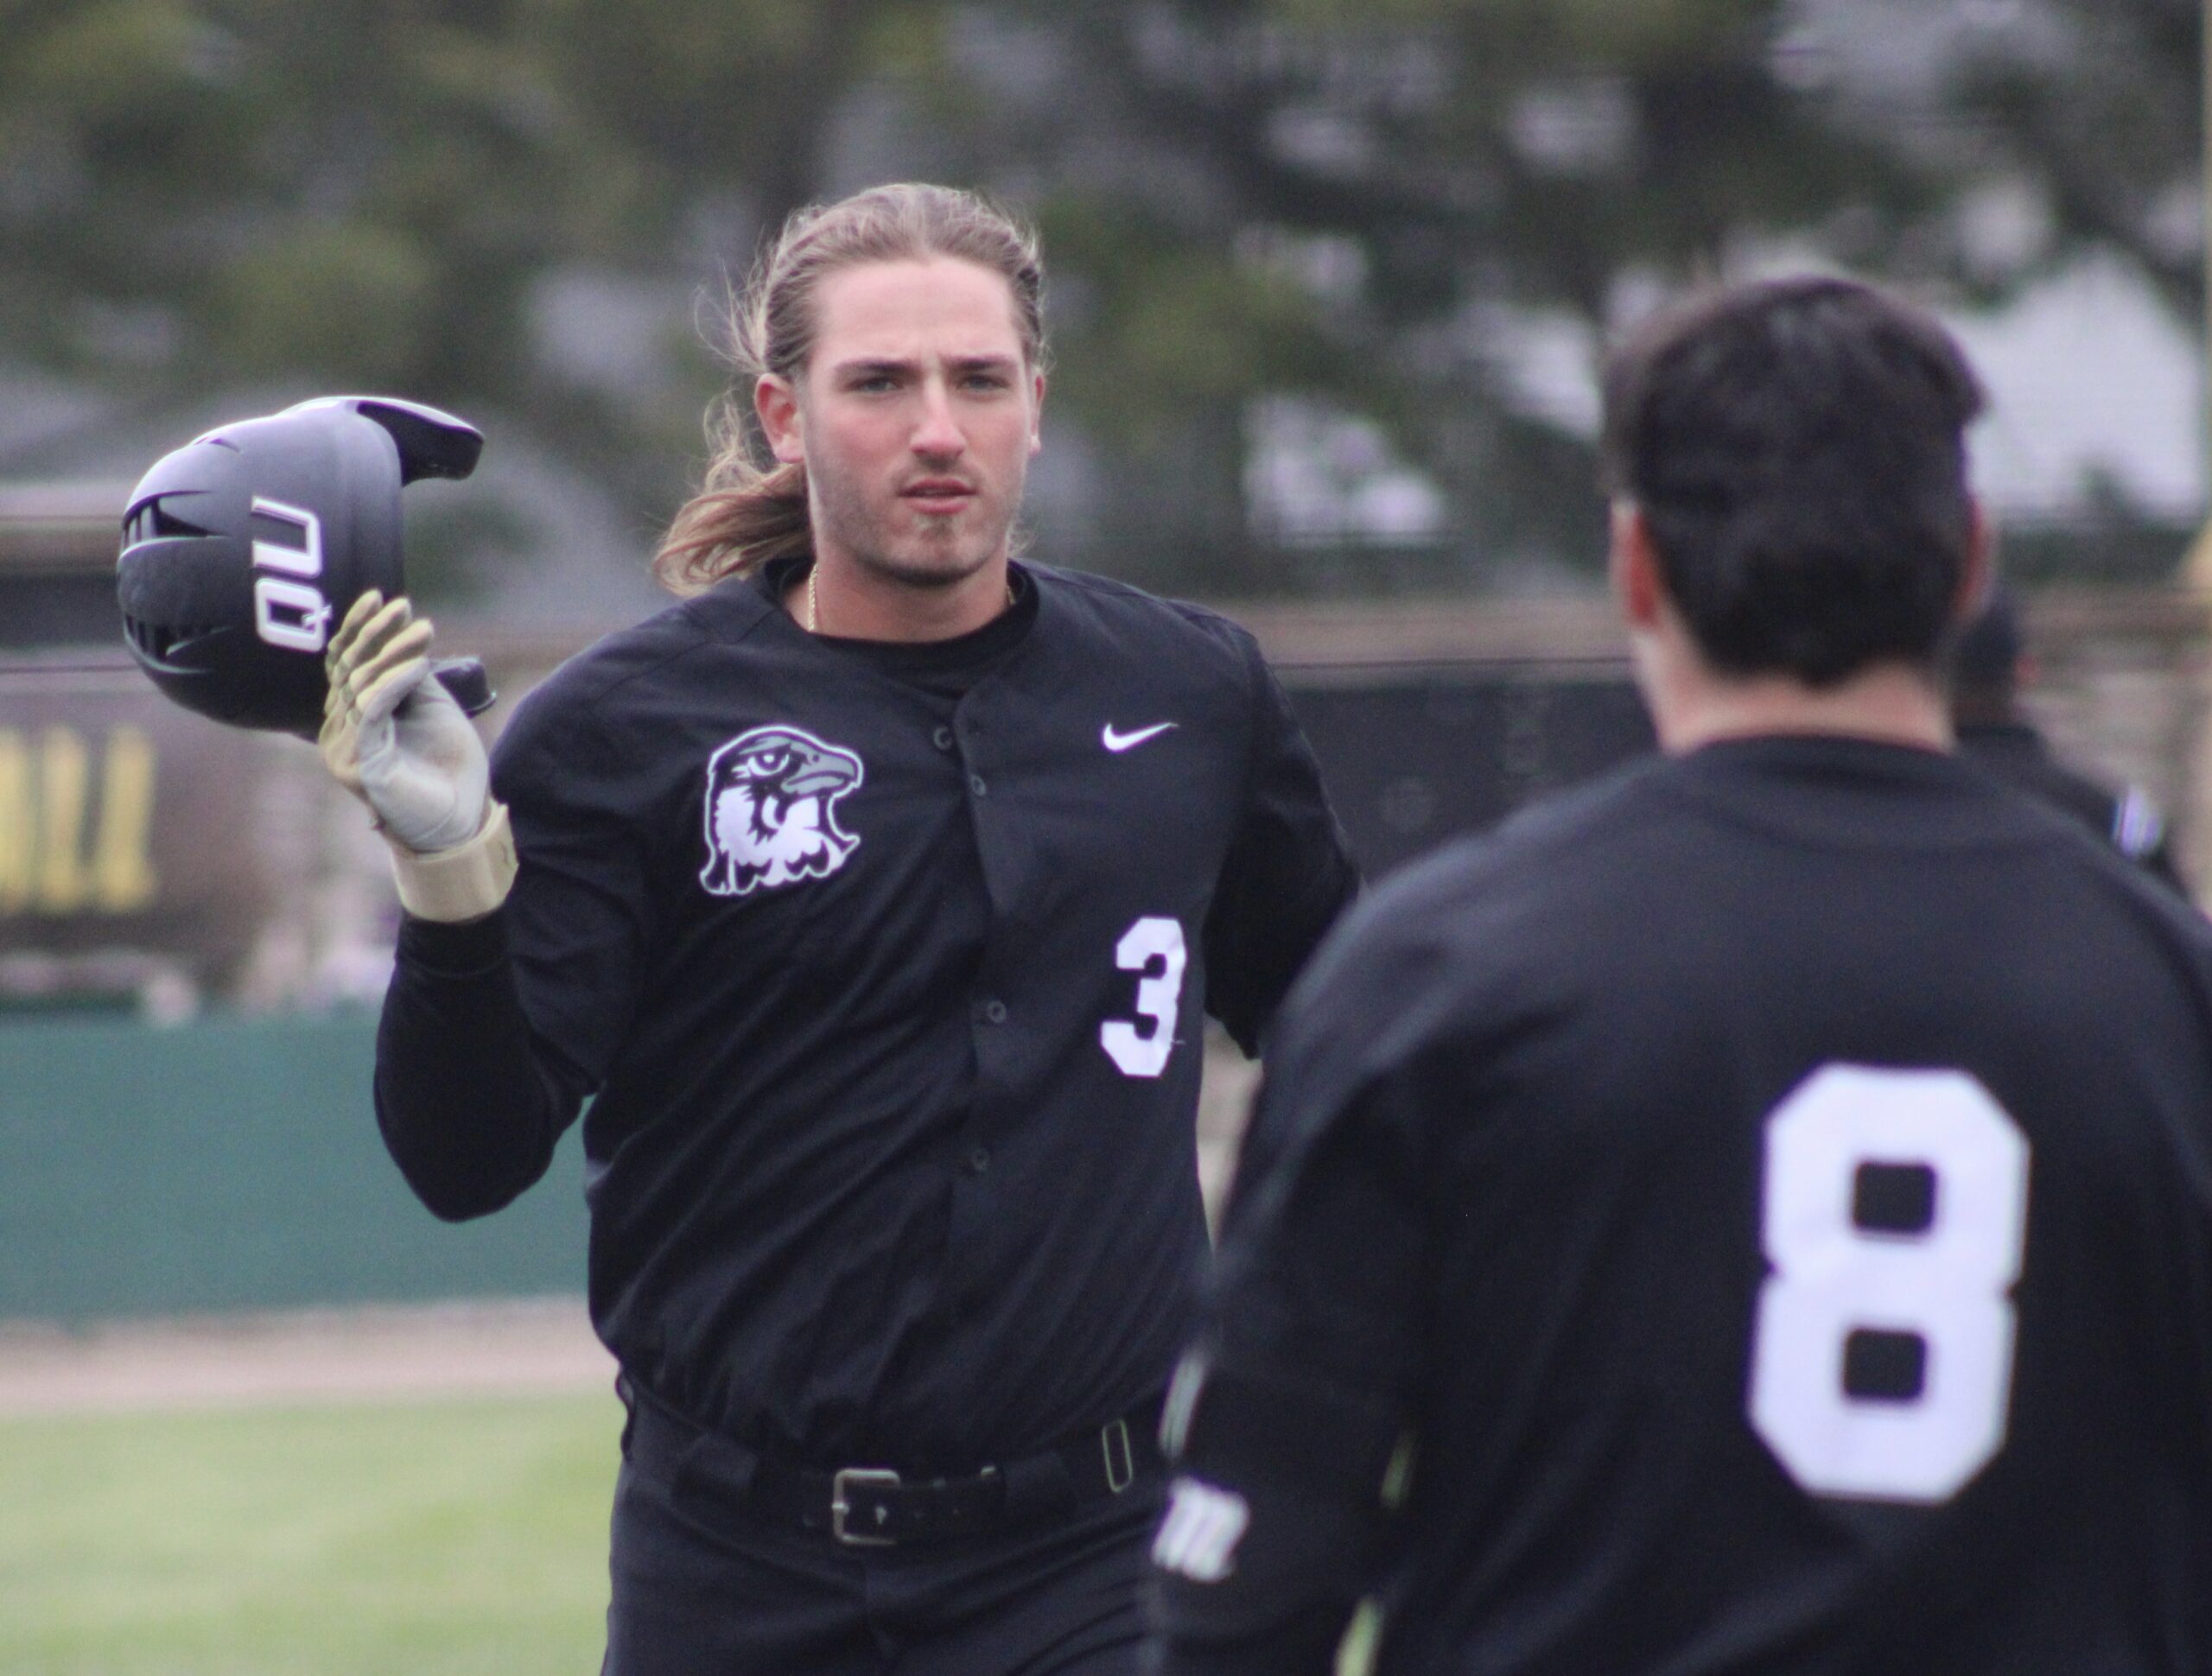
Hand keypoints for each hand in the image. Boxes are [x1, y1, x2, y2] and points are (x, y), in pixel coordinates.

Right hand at [321, 591, 488, 853]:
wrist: (462, 818)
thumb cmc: (449, 766)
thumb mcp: (432, 706)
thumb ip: (410, 674)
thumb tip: (401, 636)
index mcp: (354, 715)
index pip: (345, 663)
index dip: (358, 629)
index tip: (380, 597)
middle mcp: (341, 730)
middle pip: (348, 670)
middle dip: (375, 633)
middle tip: (402, 607)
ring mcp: (344, 749)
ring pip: (359, 686)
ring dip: (392, 654)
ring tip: (423, 632)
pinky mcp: (359, 764)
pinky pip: (371, 712)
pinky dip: (394, 684)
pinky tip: (417, 665)